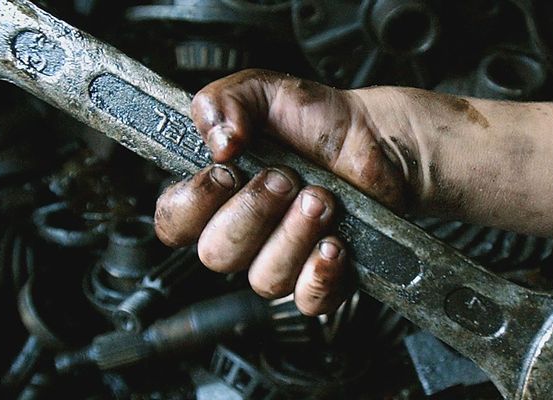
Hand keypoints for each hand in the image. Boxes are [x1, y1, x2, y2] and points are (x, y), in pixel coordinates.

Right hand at [153, 70, 411, 314]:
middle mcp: (243, 232)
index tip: (225, 172)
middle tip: (285, 178)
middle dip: (253, 212)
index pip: (174, 221)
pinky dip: (319, 274)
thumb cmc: (318, 120)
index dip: (193, 204)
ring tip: (322, 197)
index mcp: (216, 193)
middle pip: (216, 254)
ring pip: (264, 278)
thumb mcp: (263, 89)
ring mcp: (281, 260)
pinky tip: (334, 243)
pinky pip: (307, 300)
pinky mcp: (321, 279)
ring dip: (294, 233)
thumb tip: (218, 140)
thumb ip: (223, 102)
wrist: (378, 138)